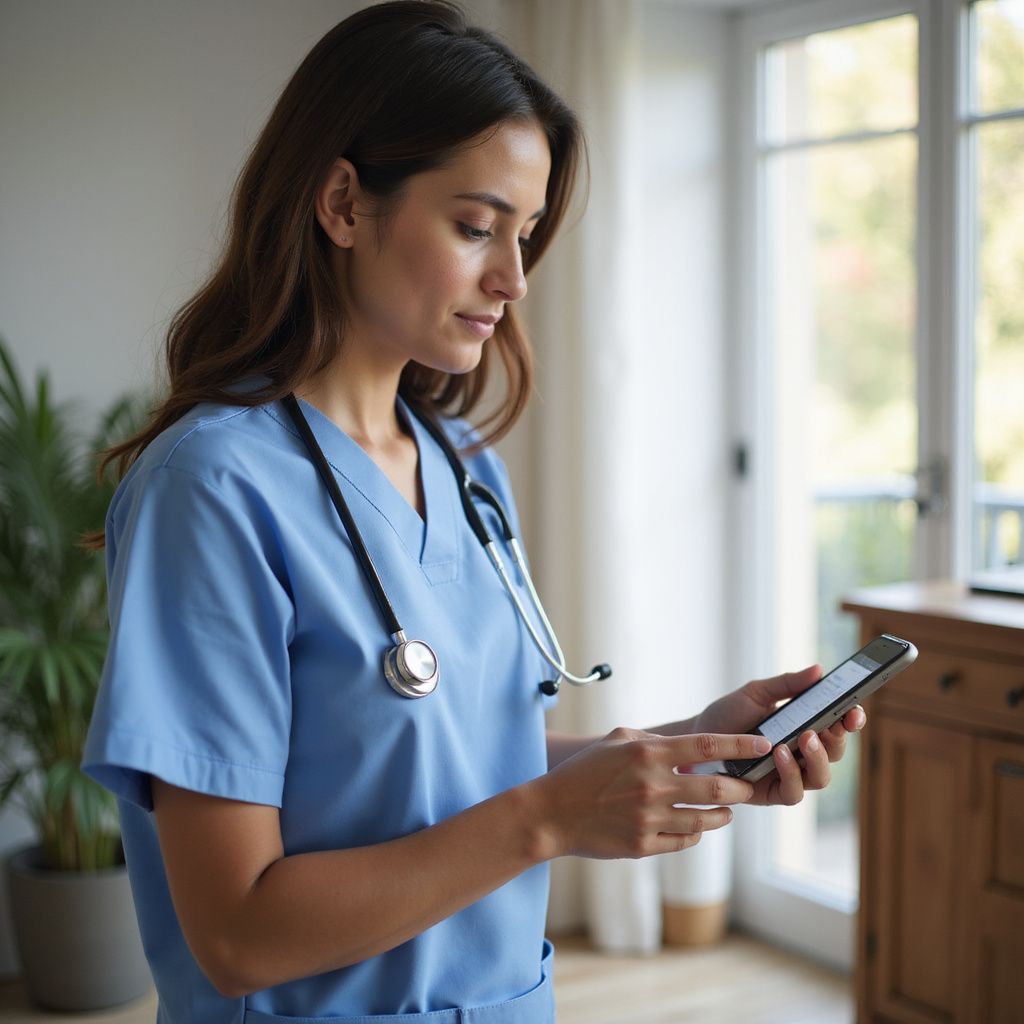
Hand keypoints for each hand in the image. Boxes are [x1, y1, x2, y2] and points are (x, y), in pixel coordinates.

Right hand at [530, 728, 769, 859]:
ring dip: (722, 814)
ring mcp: (648, 819)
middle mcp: (652, 786)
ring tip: (725, 810)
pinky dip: (695, 835)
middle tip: (747, 786)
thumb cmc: (584, 772)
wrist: (552, 813)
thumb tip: (684, 745)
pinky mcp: (642, 846)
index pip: (707, 745)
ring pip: (705, 820)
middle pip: (716, 787)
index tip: (765, 744)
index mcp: (647, 754)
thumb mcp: (615, 742)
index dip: (741, 745)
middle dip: (740, 787)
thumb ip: (651, 741)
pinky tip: (695, 827)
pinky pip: (684, 841)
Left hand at [693, 665, 866, 807]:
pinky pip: (794, 793)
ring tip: (804, 738)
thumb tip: (819, 669)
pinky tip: (780, 754)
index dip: (851, 719)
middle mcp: (802, 754)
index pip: (838, 725)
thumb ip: (787, 684)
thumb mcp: (757, 693)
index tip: (855, 709)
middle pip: (836, 752)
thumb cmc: (728, 715)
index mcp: (804, 727)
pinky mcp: (772, 794)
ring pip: (821, 776)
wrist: (696, 739)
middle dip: (839, 738)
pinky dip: (792, 774)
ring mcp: (789, 776)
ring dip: (818, 758)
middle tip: (831, 723)